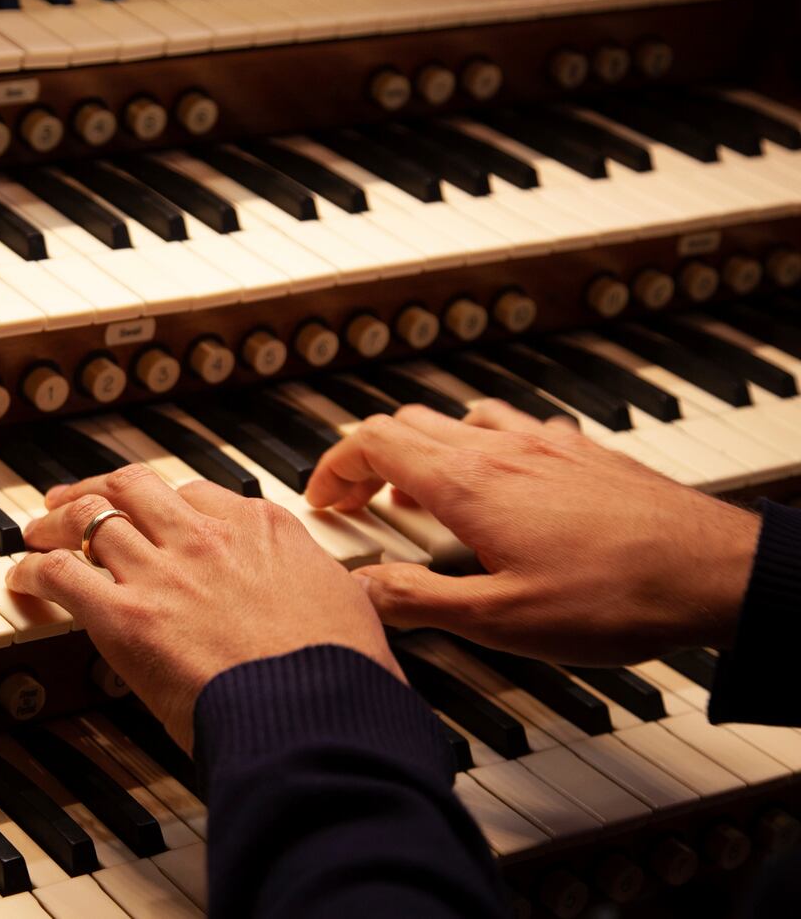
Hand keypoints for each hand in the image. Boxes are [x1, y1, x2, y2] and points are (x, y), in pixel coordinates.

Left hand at [6, 464, 398, 750]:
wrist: (316, 717)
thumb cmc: (340, 681)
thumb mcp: (351, 612)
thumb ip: (328, 595)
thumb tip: (341, 604)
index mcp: (265, 528)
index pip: (199, 494)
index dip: (167, 504)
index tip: (154, 514)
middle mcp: (207, 537)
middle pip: (135, 488)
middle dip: (100, 489)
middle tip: (76, 500)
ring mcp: (163, 571)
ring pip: (89, 518)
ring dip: (56, 521)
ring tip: (38, 530)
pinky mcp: (124, 615)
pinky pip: (60, 573)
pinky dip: (34, 570)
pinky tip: (24, 578)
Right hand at [305, 400, 760, 664]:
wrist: (716, 572)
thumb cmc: (618, 595)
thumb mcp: (502, 620)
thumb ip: (420, 601)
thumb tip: (359, 590)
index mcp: (468, 484)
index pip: (371, 442)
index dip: (333, 468)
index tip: (323, 501)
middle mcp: (500, 449)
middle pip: (406, 423)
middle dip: (368, 459)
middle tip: (359, 503)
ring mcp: (544, 444)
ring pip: (457, 419)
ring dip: (422, 451)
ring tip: (419, 496)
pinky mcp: (581, 452)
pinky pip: (509, 427)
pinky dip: (477, 446)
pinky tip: (498, 485)